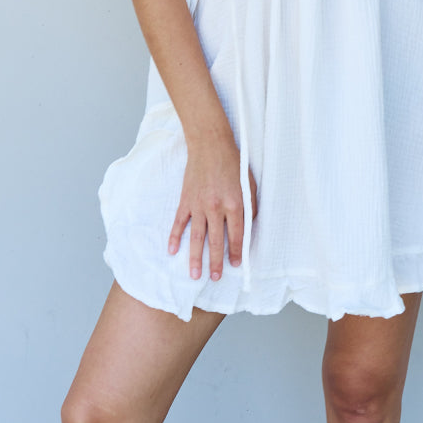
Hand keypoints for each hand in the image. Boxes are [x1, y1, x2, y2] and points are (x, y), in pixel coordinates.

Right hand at [168, 134, 258, 280]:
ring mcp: (198, 205)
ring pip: (196, 237)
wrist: (210, 144)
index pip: (237, 235)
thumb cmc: (233, 163)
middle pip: (216, 241)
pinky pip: (179, 223)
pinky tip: (172, 251)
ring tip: (194, 274)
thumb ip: (249, 207)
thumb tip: (248, 228)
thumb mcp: (249, 185)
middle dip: (216, 262)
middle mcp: (216, 208)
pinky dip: (175, 237)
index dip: (236, 252)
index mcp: (235, 204)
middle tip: (215, 278)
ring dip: (195, 257)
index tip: (235, 265)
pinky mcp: (186, 200)